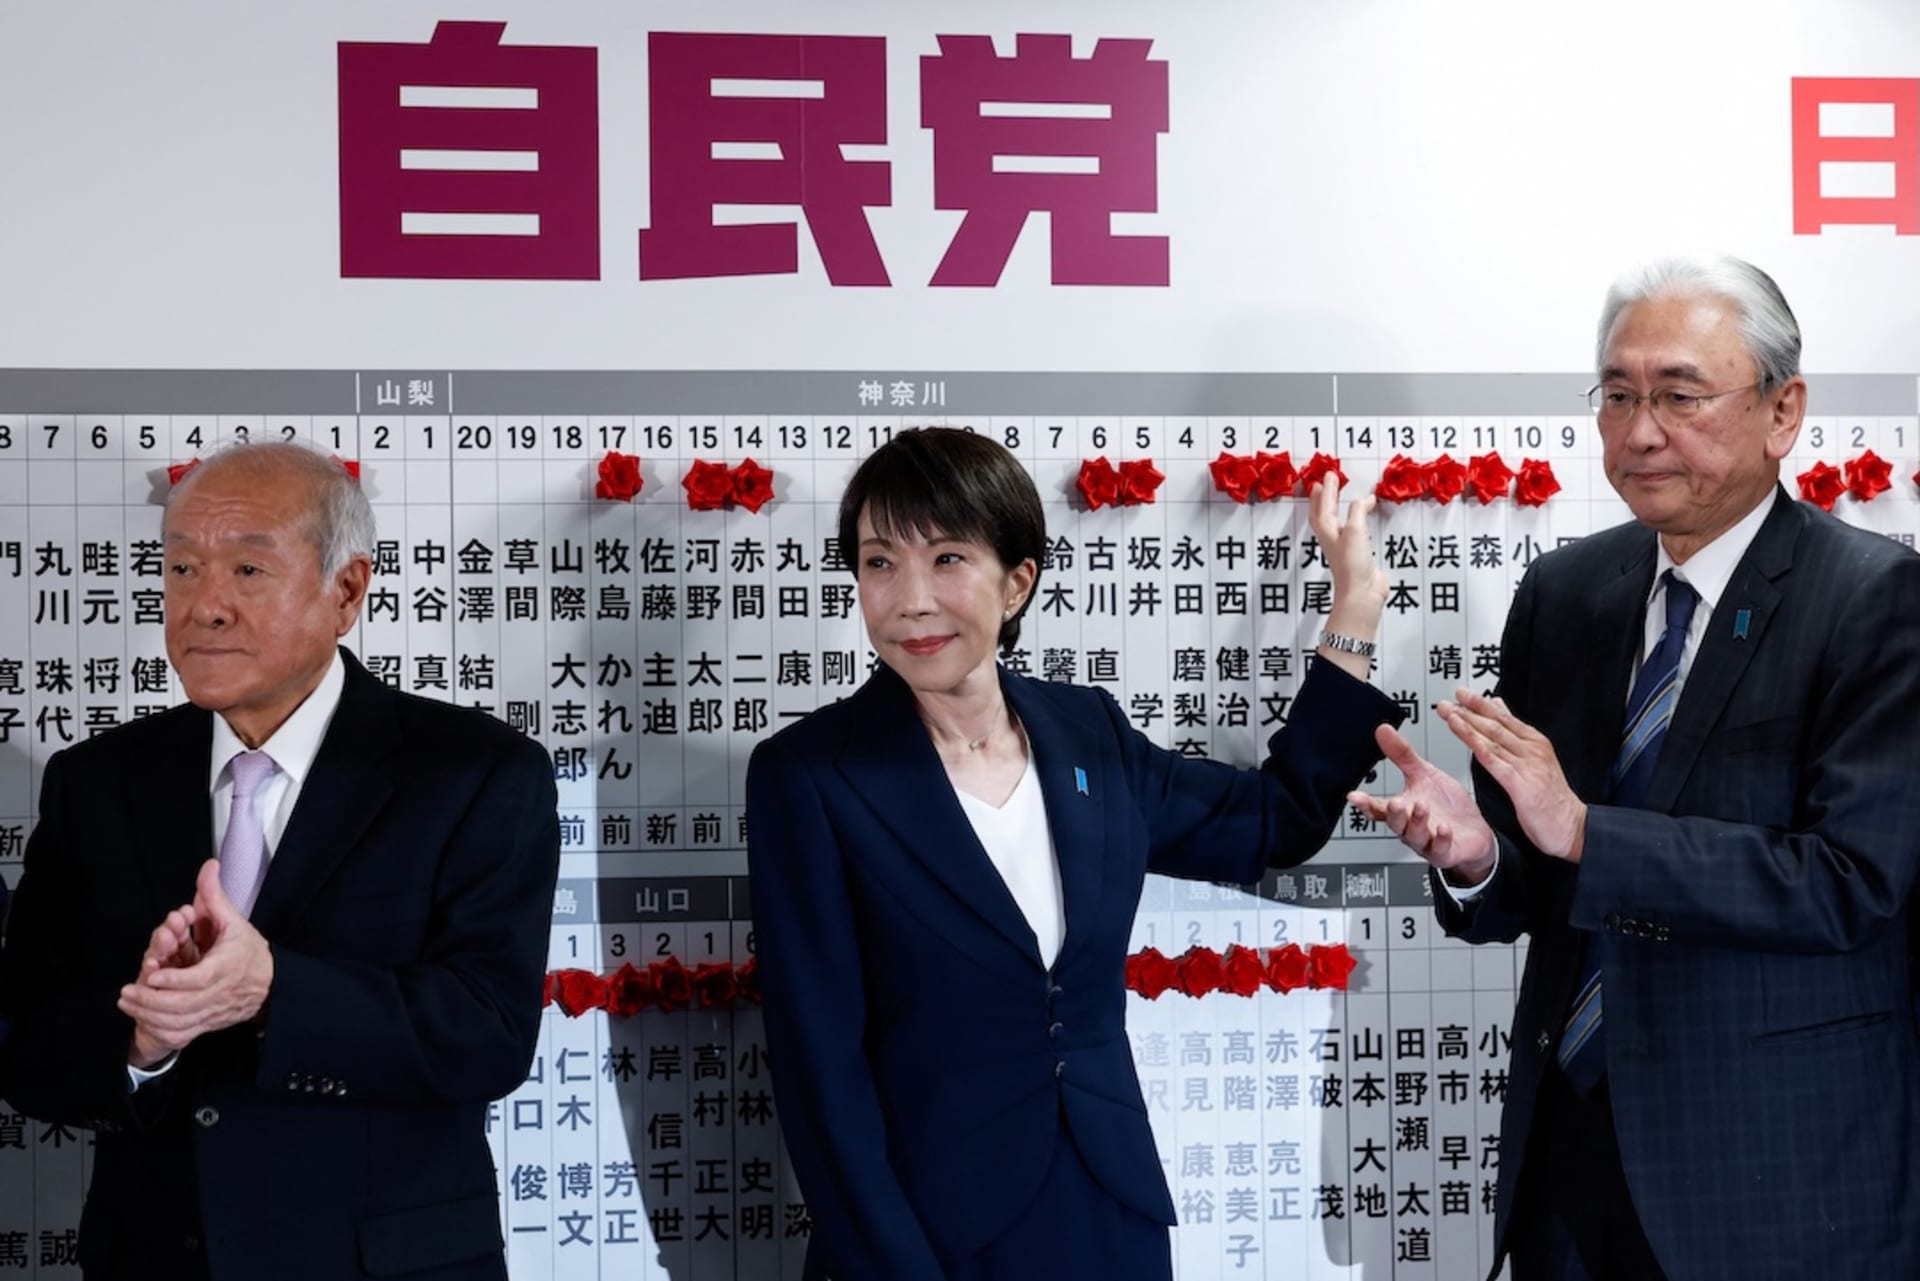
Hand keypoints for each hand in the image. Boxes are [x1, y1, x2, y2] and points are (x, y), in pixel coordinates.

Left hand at [119, 860, 274, 1062]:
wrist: (271, 985)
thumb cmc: (248, 951)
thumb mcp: (233, 920)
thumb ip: (214, 895)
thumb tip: (209, 866)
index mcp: (227, 966)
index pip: (200, 978)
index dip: (174, 979)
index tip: (152, 972)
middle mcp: (221, 992)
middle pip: (185, 1004)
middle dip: (153, 1000)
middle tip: (128, 990)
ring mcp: (215, 1011)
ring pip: (180, 1022)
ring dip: (150, 1014)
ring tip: (128, 1001)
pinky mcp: (209, 1023)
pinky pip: (183, 1033)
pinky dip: (160, 1028)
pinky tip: (142, 1017)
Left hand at [1307, 477, 1387, 630]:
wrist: (1361, 594)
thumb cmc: (1352, 566)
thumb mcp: (1355, 530)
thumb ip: (1357, 511)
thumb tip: (1363, 499)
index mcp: (1327, 529)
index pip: (1324, 503)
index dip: (1327, 488)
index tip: (1329, 475)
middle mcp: (1332, 537)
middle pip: (1322, 512)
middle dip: (1322, 497)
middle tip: (1321, 483)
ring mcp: (1342, 546)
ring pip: (1335, 521)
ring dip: (1334, 507)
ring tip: (1337, 496)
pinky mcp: (1355, 553)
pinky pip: (1352, 530)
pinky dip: (1354, 520)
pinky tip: (1360, 519)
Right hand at [1349, 725, 1496, 882]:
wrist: (1476, 832)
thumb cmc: (1448, 807)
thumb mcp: (1425, 775)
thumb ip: (1402, 756)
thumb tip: (1383, 730)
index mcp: (1404, 808)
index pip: (1379, 808)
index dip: (1366, 803)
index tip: (1355, 796)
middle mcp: (1411, 827)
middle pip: (1395, 823)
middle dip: (1395, 813)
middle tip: (1396, 802)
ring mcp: (1427, 842)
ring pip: (1414, 836)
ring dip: (1416, 823)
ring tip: (1421, 808)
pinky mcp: (1445, 853)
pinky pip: (1439, 849)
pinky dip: (1440, 839)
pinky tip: (1443, 828)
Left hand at [1437, 687, 1586, 860]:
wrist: (1573, 827)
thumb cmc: (1552, 799)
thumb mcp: (1537, 761)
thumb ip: (1517, 737)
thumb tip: (1501, 709)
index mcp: (1535, 742)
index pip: (1504, 717)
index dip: (1481, 704)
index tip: (1462, 693)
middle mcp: (1532, 748)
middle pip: (1496, 723)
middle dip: (1470, 709)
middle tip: (1448, 699)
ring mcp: (1527, 764)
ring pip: (1492, 736)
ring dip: (1467, 722)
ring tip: (1448, 711)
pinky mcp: (1520, 782)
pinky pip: (1492, 758)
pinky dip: (1473, 742)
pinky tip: (1460, 732)